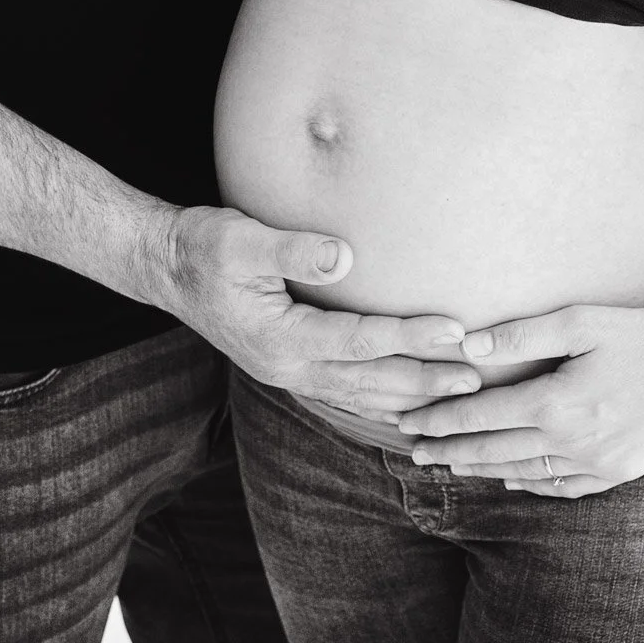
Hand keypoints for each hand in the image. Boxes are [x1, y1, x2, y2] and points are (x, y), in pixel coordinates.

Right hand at [158, 205, 481, 415]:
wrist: (165, 266)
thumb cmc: (202, 246)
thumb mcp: (240, 238)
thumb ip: (292, 248)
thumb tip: (345, 256)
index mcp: (281, 339)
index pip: (362, 341)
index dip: (412, 336)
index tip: (457, 329)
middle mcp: (288, 367)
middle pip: (371, 381)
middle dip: (426, 381)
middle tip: (478, 379)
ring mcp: (288, 373)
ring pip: (362, 395)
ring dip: (411, 397)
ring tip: (458, 396)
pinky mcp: (290, 366)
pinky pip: (346, 393)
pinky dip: (382, 401)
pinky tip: (408, 404)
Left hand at [396, 304, 643, 495]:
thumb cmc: (640, 336)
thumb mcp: (581, 322)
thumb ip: (523, 335)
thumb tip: (468, 346)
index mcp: (557, 403)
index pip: (482, 416)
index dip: (441, 419)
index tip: (409, 421)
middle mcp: (571, 442)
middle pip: (494, 451)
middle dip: (449, 450)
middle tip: (413, 450)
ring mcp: (594, 465)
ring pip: (522, 473)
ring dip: (480, 469)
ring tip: (448, 465)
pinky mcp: (614, 474)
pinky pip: (559, 488)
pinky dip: (527, 484)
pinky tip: (508, 479)